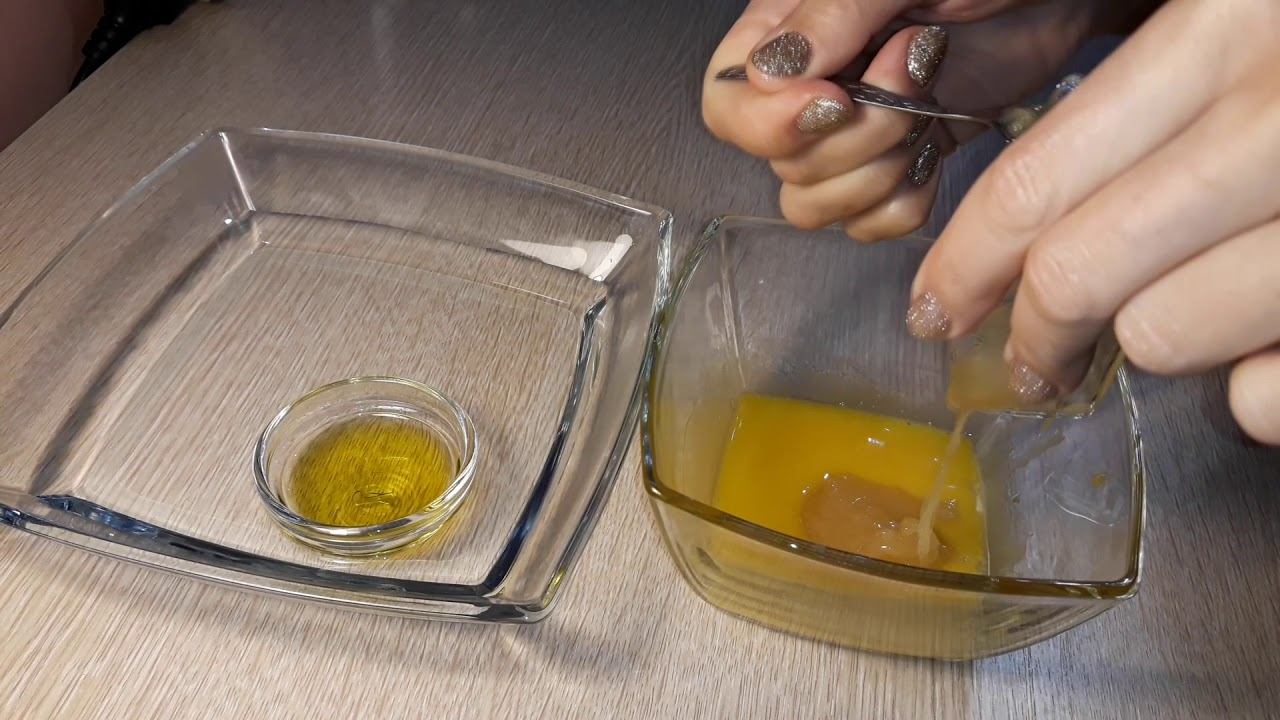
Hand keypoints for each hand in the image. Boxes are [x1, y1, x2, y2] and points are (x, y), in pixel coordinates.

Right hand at [701, 0, 1137, 240]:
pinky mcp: (898, 165)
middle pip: (781, 166)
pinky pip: (868, 223)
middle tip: (915, 68)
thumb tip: (769, 72)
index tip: (835, 100)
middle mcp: (808, 90)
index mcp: (786, 33)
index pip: (728, 107)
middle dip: (855, 137)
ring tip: (926, 107)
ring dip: (878, 174)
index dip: (770, 123)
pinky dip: (902, 202)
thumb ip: (831, 13)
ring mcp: (852, 135)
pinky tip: (933, 153)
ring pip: (817, 204)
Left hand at [906, 0, 1279, 443]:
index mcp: (1226, 23)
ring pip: (1161, 334)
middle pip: (1076, 273)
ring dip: (1154, 338)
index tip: (934, 305)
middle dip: (1031, 332)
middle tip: (1025, 360)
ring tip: (1191, 309)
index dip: (965, 260)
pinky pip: (1263, 398)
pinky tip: (1267, 347)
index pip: (1038, 175)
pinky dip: (1253, 393)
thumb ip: (1167, 82)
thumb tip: (1045, 212)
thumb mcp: (1253, 16)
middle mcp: (1275, 120)